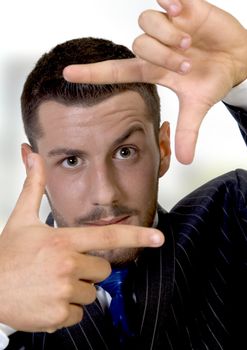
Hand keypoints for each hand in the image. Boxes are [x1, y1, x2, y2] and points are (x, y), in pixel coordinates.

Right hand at [0, 153, 163, 331]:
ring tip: (52, 283)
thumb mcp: (21, 218)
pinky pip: (79, 313)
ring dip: (77, 291)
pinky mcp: (58, 315)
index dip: (136, 235)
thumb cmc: (6, 255)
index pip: (107, 237)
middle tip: (62, 267)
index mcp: (63, 241)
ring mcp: (64, 291)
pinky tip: (47, 299)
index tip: (157, 237)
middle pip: (102, 270)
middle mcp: (67, 265)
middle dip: (88, 270)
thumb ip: (34, 186)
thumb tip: (33, 158)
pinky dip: (66, 310)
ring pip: (92, 293)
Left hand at [63, 0, 246, 163]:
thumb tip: (184, 160)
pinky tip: (181, 11)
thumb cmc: (212, 79)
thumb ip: (188, 131)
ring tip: (190, 45)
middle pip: (139, 46)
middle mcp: (155, 48)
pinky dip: (171, 3)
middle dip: (163, 57)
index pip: (116, 71)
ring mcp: (168, 27)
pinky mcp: (183, 8)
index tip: (67, 74)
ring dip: (169, 37)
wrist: (236, 59)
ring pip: (147, 24)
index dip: (92, 74)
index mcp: (154, 70)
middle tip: (186, 66)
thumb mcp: (198, 106)